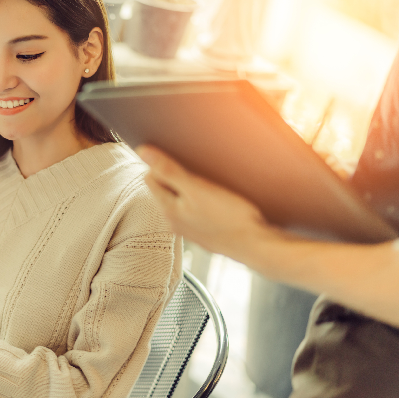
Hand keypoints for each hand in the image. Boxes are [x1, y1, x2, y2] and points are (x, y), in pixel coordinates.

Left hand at [137, 144, 279, 258]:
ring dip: (188, 188)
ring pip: (179, 199)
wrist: (255, 245)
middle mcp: (173, 221)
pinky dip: (200, 201)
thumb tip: (143, 152)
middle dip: (175, 176)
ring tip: (208, 184)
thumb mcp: (197, 188)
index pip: (150, 178)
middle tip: (197, 171)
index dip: (162, 164)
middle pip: (163, 189)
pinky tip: (216, 200)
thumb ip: (168, 171)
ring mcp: (187, 228)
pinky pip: (193, 209)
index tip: (181, 159)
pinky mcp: (202, 232)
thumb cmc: (229, 217)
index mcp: (167, 210)